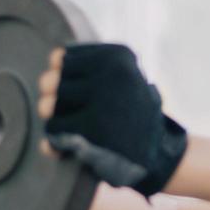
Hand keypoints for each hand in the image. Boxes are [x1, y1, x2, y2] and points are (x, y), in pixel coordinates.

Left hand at [33, 42, 188, 199]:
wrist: (160, 154)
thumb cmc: (132, 113)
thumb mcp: (121, 77)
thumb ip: (88, 64)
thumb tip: (53, 59)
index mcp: (117, 55)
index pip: (60, 59)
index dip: (63, 81)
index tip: (80, 95)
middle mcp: (111, 73)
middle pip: (51, 82)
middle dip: (53, 101)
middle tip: (67, 114)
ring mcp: (103, 101)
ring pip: (48, 106)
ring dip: (54, 121)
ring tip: (69, 128)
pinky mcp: (94, 131)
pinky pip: (54, 130)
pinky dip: (55, 141)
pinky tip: (66, 146)